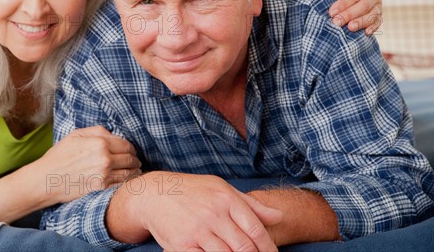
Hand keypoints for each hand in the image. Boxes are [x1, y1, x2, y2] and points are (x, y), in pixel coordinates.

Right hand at [37, 126, 140, 203]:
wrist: (46, 180)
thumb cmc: (59, 156)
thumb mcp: (76, 135)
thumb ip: (98, 131)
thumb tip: (114, 134)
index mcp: (100, 143)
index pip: (127, 145)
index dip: (131, 148)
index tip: (131, 151)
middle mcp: (105, 158)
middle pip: (131, 158)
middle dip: (134, 159)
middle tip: (135, 161)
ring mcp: (104, 175)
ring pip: (130, 172)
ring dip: (135, 171)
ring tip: (135, 170)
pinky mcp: (101, 188)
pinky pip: (122, 184)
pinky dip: (128, 182)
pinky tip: (128, 181)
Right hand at [108, 172, 282, 250]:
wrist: (154, 194)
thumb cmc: (192, 190)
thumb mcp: (221, 188)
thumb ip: (250, 205)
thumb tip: (279, 216)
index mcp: (225, 199)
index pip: (256, 230)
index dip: (269, 248)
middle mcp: (213, 215)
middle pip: (245, 247)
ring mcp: (197, 232)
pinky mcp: (182, 246)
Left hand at [327, 0, 382, 34]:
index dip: (343, 3)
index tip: (332, 12)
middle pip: (363, 4)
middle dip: (349, 14)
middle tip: (336, 22)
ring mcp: (376, 1)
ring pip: (372, 13)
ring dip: (361, 21)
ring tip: (350, 28)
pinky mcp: (378, 11)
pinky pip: (378, 19)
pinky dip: (374, 26)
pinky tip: (366, 32)